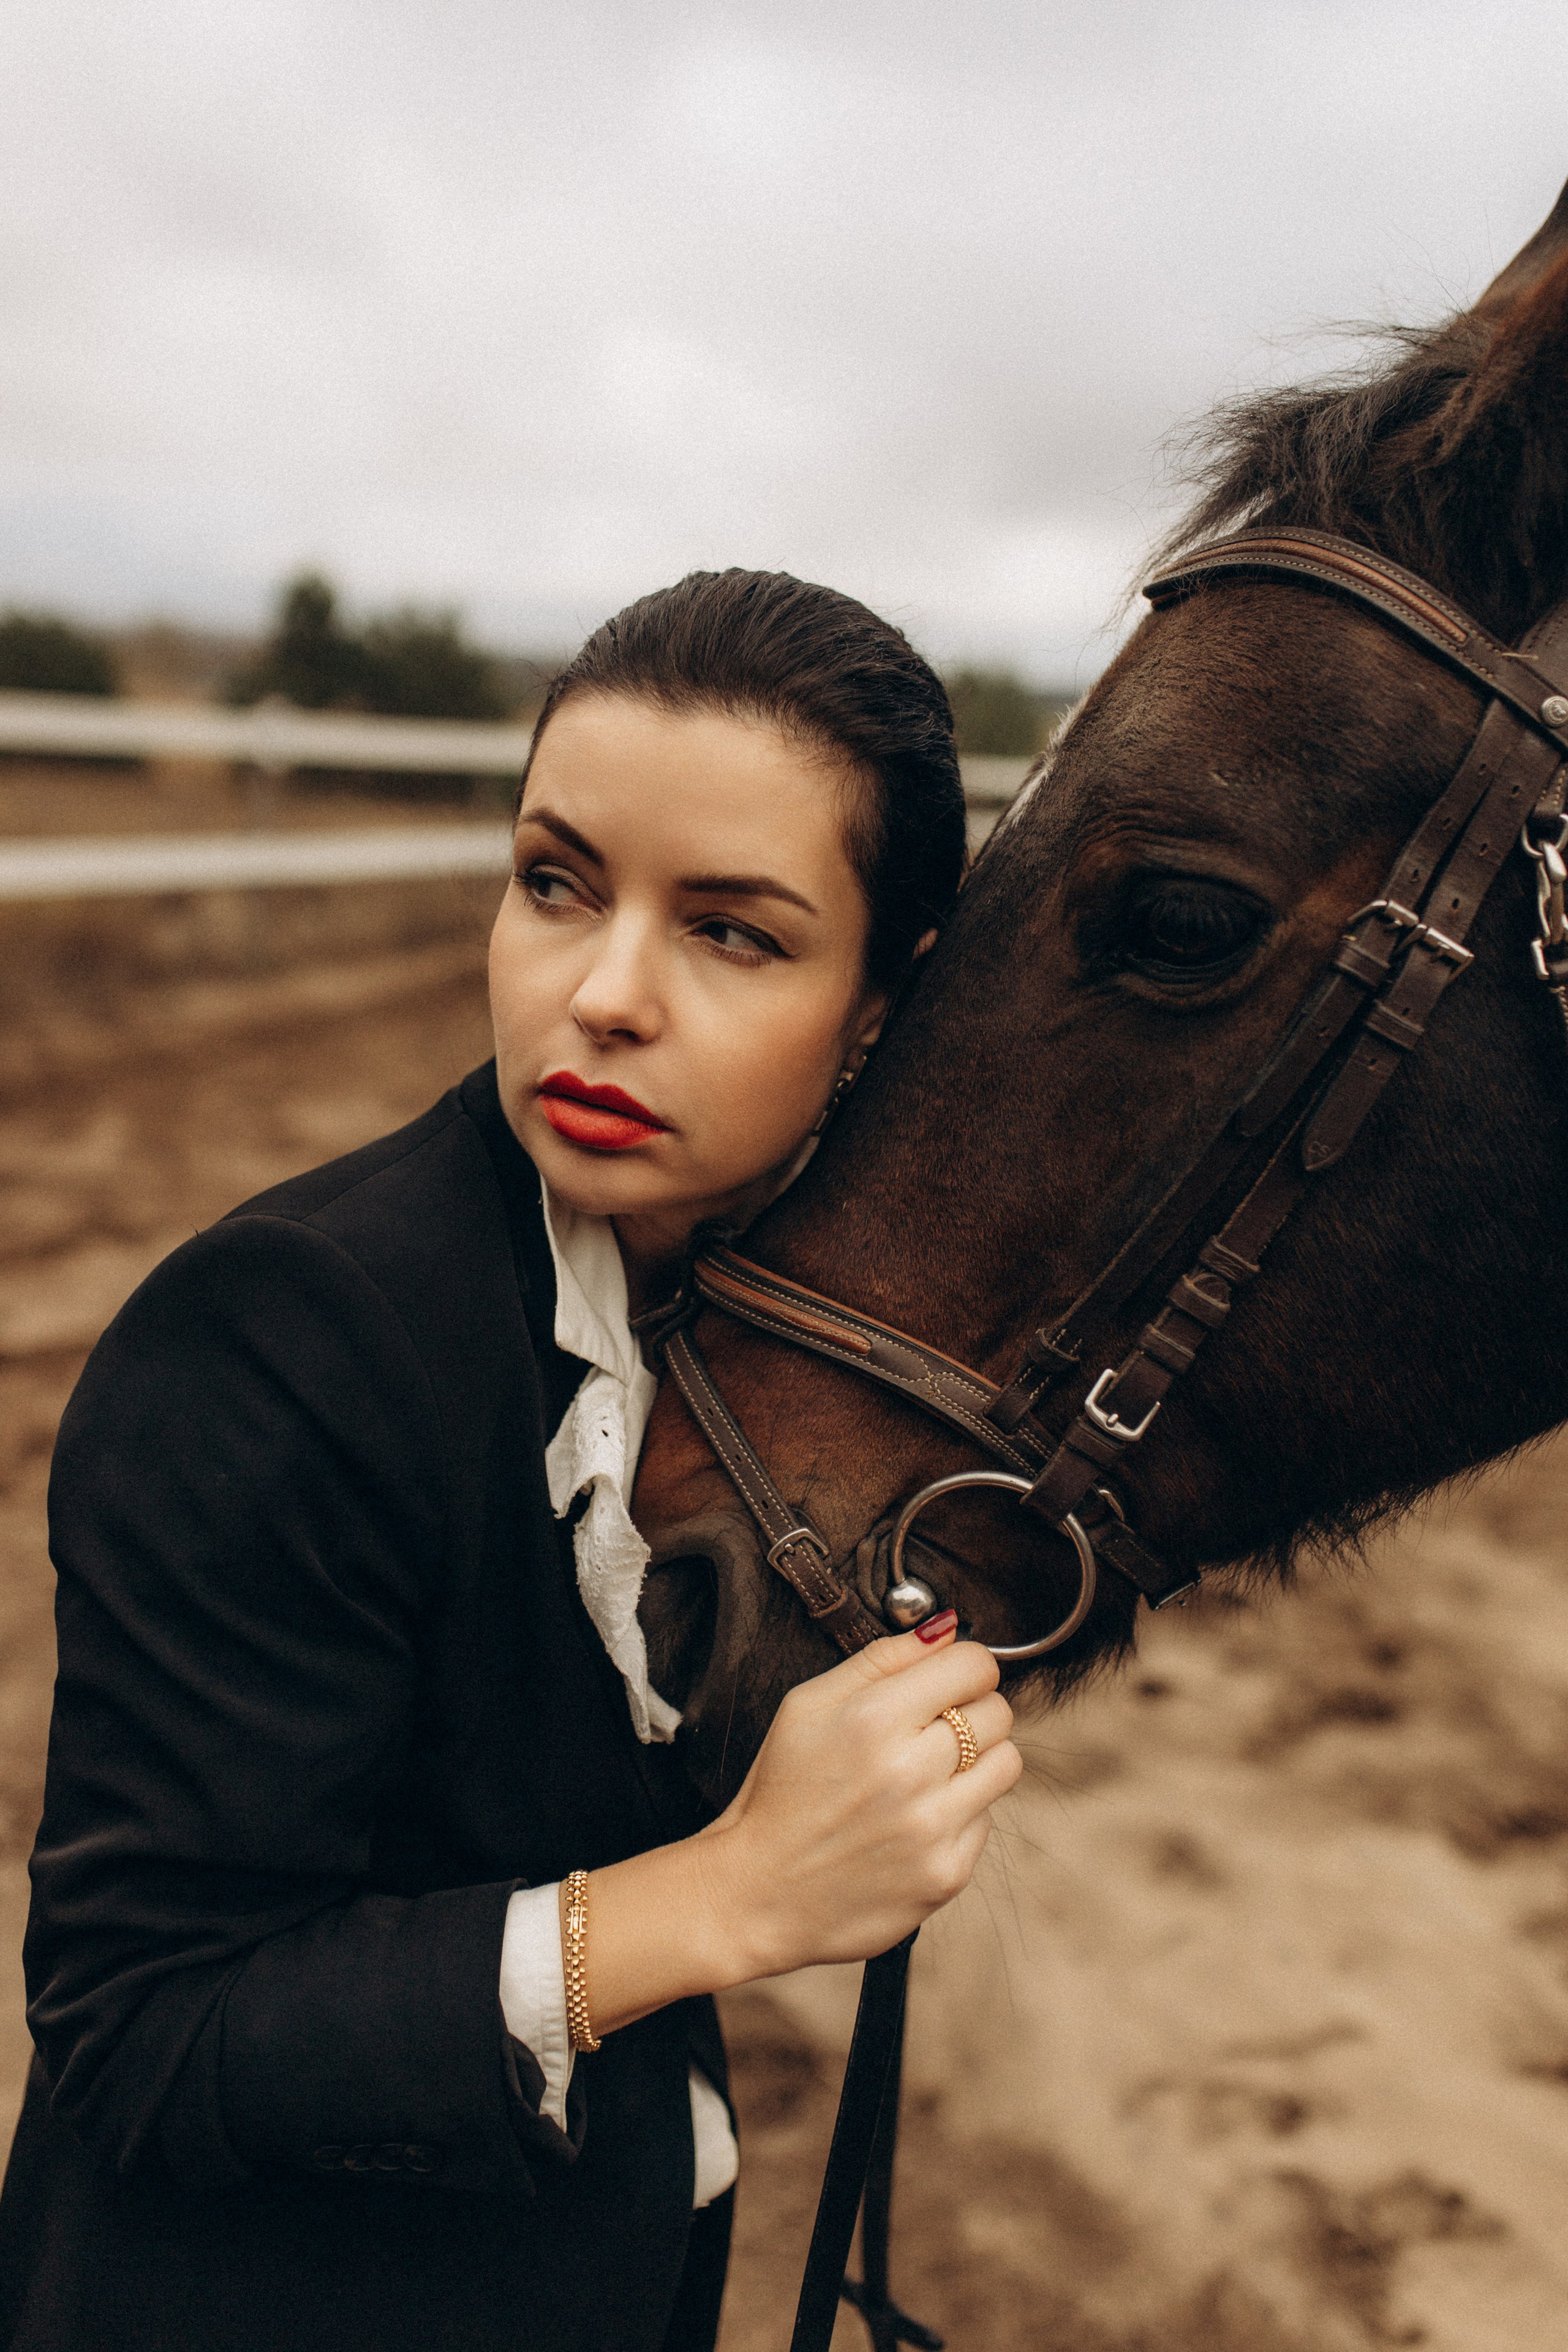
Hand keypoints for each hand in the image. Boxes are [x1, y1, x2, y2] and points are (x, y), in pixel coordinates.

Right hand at [696, 1614, 1019, 1976]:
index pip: (975, 1665)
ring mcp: (933, 1828)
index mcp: (873, 1719)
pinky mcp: (947, 1874)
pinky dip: (959, 1815)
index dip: (964, 1667)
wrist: (760, 1894)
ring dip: (976, 1762)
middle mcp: (910, 1772)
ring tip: (930, 1774)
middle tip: (930, 1731)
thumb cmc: (782, 1792)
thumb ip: (882, 1658)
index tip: (946, 1681)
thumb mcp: (808, 1705)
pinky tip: (914, 1821)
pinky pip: (987, 1821)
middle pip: (998, 1712)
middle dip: (971, 1711)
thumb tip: (948, 1627)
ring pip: (1006, 1764)